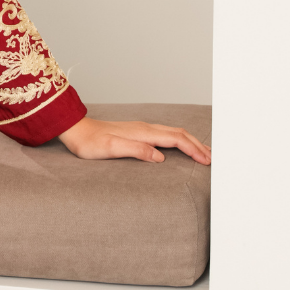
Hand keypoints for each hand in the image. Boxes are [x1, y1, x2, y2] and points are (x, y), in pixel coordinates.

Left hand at [59, 116, 210, 164]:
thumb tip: (160, 157)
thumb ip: (136, 150)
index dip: (193, 150)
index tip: (207, 161)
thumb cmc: (90, 143)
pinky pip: (164, 135)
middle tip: (213, 158)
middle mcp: (144, 128)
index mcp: (143, 132)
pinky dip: (179, 141)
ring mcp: (141, 129)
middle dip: (197, 145)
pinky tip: (178, 147)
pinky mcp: (136, 133)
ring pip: (172, 132)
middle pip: (178, 133)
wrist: (76, 131)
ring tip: (202, 153)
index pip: (176, 139)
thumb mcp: (111, 149)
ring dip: (190, 142)